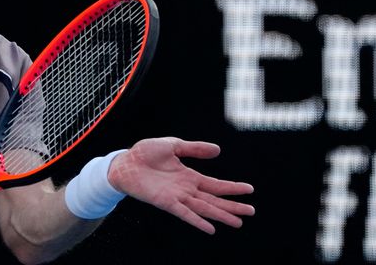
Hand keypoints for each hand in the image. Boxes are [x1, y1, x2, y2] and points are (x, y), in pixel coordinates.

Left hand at [107, 137, 254, 233]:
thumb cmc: (144, 153)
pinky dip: (197, 221)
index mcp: (188, 176)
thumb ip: (194, 149)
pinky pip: (184, 213)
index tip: (250, 189)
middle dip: (232, 206)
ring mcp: (176, 197)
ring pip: (204, 208)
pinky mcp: (165, 202)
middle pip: (214, 200)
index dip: (232, 188)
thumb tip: (218, 150)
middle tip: (251, 211)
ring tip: (239, 222)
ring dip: (221, 215)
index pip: (215, 185)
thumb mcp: (173, 145)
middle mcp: (185, 189)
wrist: (124, 162)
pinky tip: (211, 229)